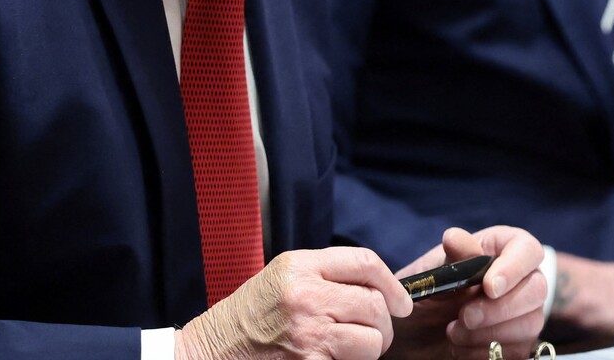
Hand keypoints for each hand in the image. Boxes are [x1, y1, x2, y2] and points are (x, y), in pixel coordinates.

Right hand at [177, 247, 412, 359]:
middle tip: (375, 334)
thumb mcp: (282, 279)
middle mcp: (305, 295)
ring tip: (349, 351)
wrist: (212, 351)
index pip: (364, 262)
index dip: (392, 284)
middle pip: (373, 304)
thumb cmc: (249, 317)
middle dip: (383, 324)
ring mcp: (308, 333)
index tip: (401, 303)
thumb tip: (378, 290)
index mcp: (299, 266)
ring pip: (371, 341)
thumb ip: (325, 276)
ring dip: (369, 350)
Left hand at [392, 226, 547, 359]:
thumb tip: (454, 238)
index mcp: (503, 249)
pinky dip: (486, 352)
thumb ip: (450, 257)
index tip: (489, 287)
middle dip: (499, 308)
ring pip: (530, 324)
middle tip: (465, 317)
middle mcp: (521, 280)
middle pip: (537, 290)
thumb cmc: (431, 292)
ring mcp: (525, 313)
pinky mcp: (520, 343)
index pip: (528, 250)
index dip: (513, 268)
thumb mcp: (434, 271)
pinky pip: (519, 351)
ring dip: (489, 334)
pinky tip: (461, 349)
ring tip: (453, 333)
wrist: (420, 333)